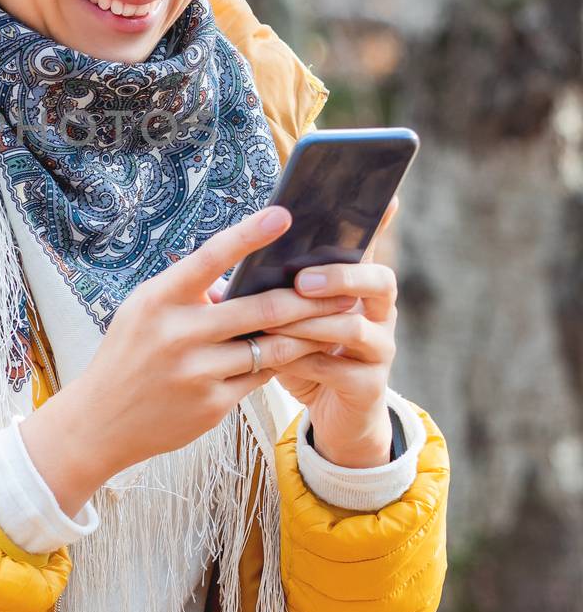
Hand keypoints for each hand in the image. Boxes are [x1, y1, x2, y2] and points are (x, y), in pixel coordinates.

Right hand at [19, 205, 357, 516]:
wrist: (99, 422)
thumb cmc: (128, 354)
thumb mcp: (145, 310)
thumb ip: (189, 289)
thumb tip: (246, 271)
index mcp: (159, 299)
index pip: (210, 257)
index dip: (249, 235)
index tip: (285, 215)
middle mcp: (178, 334)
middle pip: (260, 309)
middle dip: (308, 298)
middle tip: (343, 285)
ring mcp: (196, 373)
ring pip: (271, 347)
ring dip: (308, 333)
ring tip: (337, 320)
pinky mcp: (211, 405)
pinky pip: (261, 377)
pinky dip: (283, 362)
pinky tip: (303, 352)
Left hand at [236, 197, 400, 466]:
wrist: (333, 414)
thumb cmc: (303, 353)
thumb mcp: (287, 317)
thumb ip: (271, 291)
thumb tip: (225, 269)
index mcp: (359, 286)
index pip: (370, 246)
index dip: (380, 222)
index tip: (386, 197)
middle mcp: (379, 312)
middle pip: (379, 281)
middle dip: (339, 277)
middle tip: (302, 280)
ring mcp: (380, 349)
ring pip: (355, 327)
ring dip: (312, 323)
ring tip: (276, 322)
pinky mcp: (370, 386)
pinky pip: (340, 369)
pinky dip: (306, 362)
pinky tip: (279, 359)